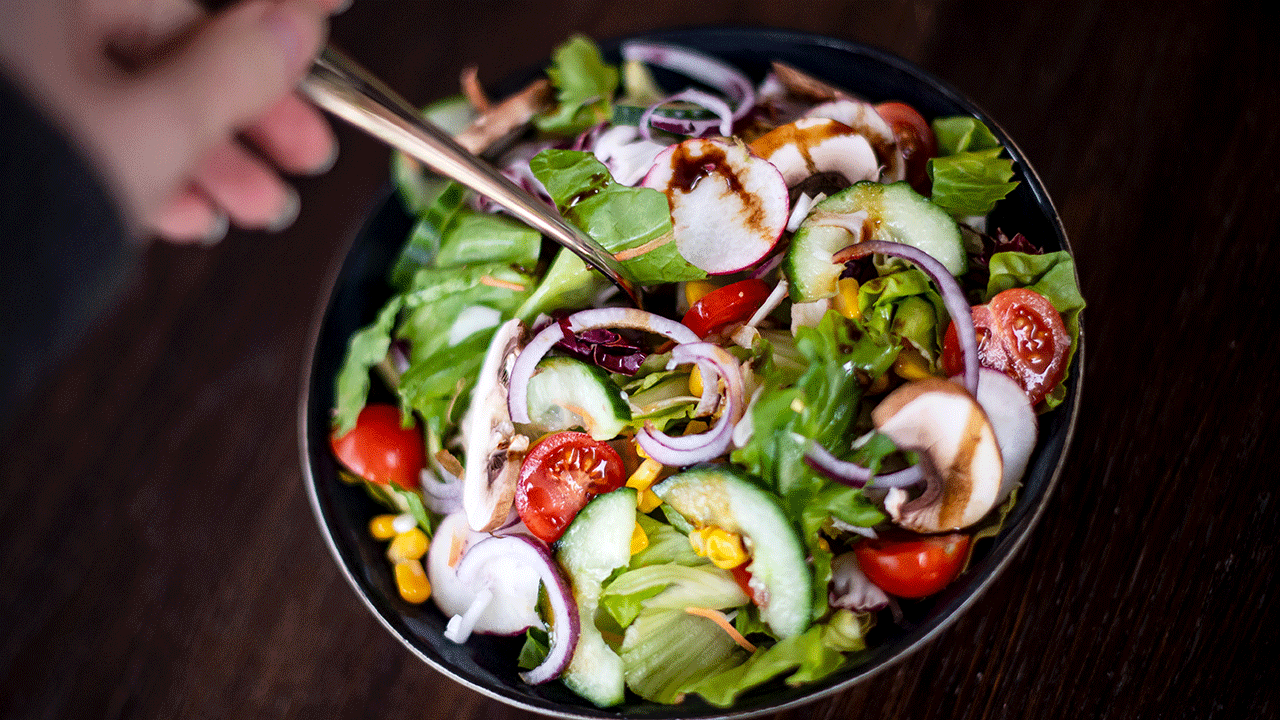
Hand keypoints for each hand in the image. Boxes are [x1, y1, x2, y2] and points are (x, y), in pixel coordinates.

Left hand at [0, 0, 347, 242]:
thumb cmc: (19, 194)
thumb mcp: (153, 132)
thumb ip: (234, 74)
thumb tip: (294, 25)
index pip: (194, 1)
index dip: (275, 21)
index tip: (325, 19)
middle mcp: (27, 23)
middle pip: (167, 50)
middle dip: (244, 118)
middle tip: (302, 156)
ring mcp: (16, 76)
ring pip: (130, 99)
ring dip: (203, 156)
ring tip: (253, 210)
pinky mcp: (12, 126)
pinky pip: (88, 129)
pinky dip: (142, 168)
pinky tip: (184, 213)